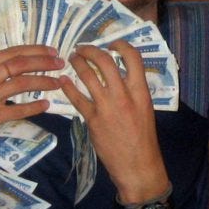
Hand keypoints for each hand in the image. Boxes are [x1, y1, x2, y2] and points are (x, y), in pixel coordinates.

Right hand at [0, 45, 63, 148]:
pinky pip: (17, 110)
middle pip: (18, 65)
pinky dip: (34, 107)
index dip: (35, 51)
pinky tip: (46, 105)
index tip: (53, 51)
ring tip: (58, 83)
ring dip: (43, 82)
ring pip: (20, 84)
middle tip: (61, 64)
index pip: (12, 52)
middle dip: (43, 63)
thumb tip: (29, 59)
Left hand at [60, 41, 167, 200]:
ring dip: (77, 63)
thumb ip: (133, 91)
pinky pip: (76, 98)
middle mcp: (124, 95)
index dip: (121, 45)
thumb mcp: (145, 109)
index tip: (112, 43)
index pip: (133, 58)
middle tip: (82, 48)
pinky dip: (68, 86)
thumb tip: (119, 75)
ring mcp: (106, 107)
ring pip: (87, 76)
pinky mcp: (92, 119)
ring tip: (72, 59)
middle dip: (91, 50)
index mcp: (141, 91)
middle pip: (105, 61)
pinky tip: (63, 81)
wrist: (137, 164)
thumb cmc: (143, 137)